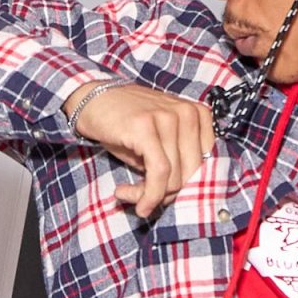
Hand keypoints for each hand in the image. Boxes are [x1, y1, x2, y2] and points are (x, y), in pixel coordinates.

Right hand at [68, 81, 212, 220]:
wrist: (92, 99)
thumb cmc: (125, 123)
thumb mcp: (157, 142)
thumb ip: (174, 163)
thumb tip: (176, 196)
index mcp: (197, 115)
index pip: (205, 164)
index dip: (184, 186)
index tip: (162, 194)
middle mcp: (187, 113)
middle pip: (192, 174)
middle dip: (166, 194)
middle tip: (142, 198)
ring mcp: (167, 118)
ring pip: (175, 178)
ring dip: (149, 195)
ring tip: (127, 193)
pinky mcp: (146, 127)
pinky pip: (158, 172)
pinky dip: (146, 193)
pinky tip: (125, 194)